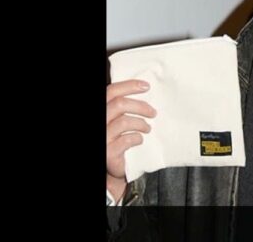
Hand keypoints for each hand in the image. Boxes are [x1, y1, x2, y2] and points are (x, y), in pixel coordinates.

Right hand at [106, 79, 155, 200]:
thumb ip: (123, 107)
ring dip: (141, 124)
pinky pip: (127, 140)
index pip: (111, 92)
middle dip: (140, 106)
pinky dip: (137, 138)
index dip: (129, 86)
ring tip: (148, 128)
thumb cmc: (117, 138)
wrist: (112, 166)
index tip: (146, 86)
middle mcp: (99, 122)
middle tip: (153, 112)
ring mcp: (103, 137)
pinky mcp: (108, 152)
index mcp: (102, 111)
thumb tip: (144, 89)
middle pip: (119, 105)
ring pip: (124, 122)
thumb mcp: (118, 120)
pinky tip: (140, 140)